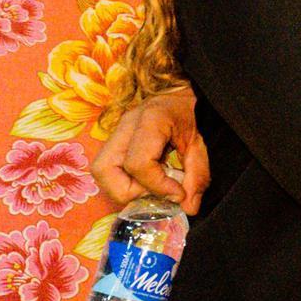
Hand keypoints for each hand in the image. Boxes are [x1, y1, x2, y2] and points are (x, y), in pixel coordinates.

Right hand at [91, 88, 210, 214]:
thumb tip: (187, 208)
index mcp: (151, 120)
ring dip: (122, 189)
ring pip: (99, 171)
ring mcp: (116, 131)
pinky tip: (146, 180)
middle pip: (103, 170)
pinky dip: (123, 182)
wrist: (184, 93)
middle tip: (155, 192)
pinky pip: (107, 169)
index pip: (138, 163)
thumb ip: (197, 176)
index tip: (177, 194)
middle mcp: (126, 125)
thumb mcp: (201, 145)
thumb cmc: (193, 114)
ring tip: (150, 187)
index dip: (156, 186)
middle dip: (128, 192)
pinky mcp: (115, 140)